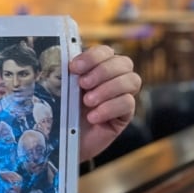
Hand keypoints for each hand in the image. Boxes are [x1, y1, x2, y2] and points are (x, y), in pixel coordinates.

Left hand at [70, 45, 141, 161]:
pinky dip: (110, 108)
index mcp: (96, 68)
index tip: (74, 68)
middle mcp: (113, 79)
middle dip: (103, 71)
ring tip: (88, 101)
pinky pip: (128, 104)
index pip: (106, 51)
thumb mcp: (62, 90)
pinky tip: (93, 116)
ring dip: (108, 89)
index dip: (93, 57)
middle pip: (124, 63)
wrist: (63, 141)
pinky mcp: (124, 115)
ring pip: (132, 80)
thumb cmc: (61, 112)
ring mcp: (121, 96)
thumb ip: (66, 74)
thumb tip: (68, 62)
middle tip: (83, 84)